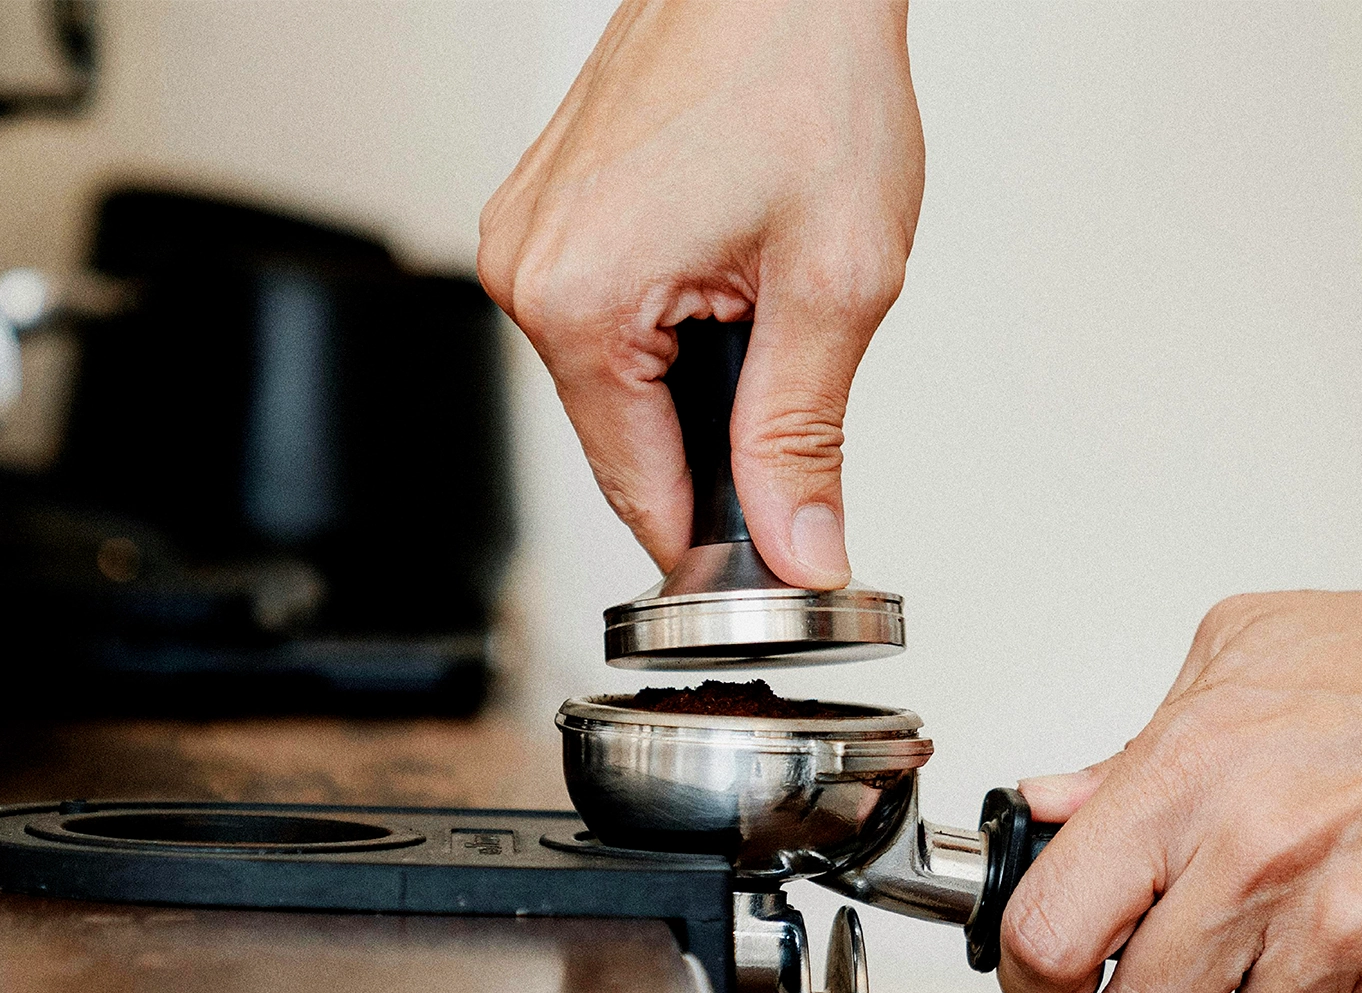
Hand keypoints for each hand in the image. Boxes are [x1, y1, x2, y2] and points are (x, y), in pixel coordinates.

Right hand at [478, 0, 922, 586]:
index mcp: (577, 302)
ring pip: (623, 377)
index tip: (780, 551)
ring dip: (702, 366)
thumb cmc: (803, 72)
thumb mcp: (834, 280)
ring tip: (765, 276)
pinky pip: (613, 312)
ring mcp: (529, 236)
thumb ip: (805, 435)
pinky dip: (678, 312)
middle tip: (798, 352)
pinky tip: (730, 250)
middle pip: (628, 437)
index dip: (719, 539)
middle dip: (719, 431)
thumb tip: (801, 545)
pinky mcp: (548, 209)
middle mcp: (527, 270)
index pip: (637, 493)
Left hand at [997, 573, 1361, 992]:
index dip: (1039, 977)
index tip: (1060, 978)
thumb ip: (1136, 750)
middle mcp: (1256, 858)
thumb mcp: (1246, 654)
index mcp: (1187, 774)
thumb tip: (1052, 812)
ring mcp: (1346, 930)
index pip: (1046, 933)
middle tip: (1208, 958)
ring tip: (1308, 948)